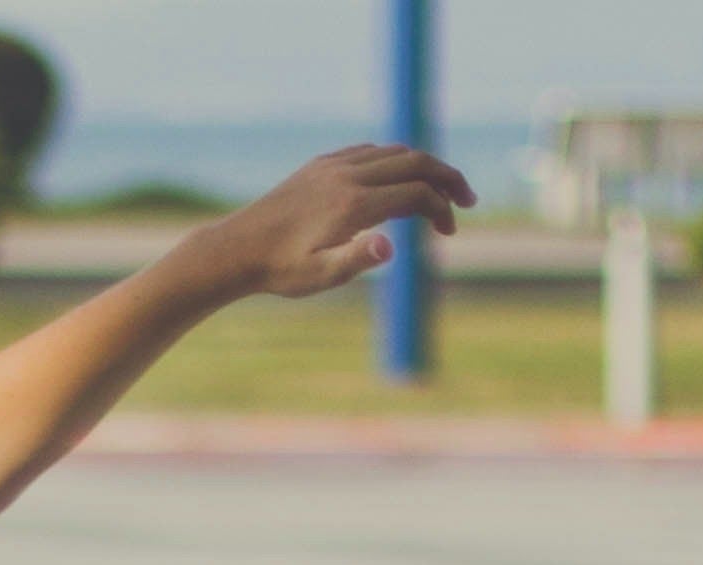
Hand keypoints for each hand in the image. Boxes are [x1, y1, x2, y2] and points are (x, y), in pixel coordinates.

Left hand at [219, 145, 478, 300]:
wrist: (236, 249)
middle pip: (414, 162)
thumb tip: (391, 245)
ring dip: (424, 167)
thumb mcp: (319, 276)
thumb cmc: (279, 270)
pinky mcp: (321, 165)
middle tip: (466, 200)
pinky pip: (370, 151)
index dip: (441, 208)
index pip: (415, 193)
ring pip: (394, 152)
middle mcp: (347, 176)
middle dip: (447, 178)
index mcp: (353, 204)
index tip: (448, 231)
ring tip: (439, 192)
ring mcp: (333, 166)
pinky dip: (395, 160)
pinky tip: (399, 180)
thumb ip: (357, 259)